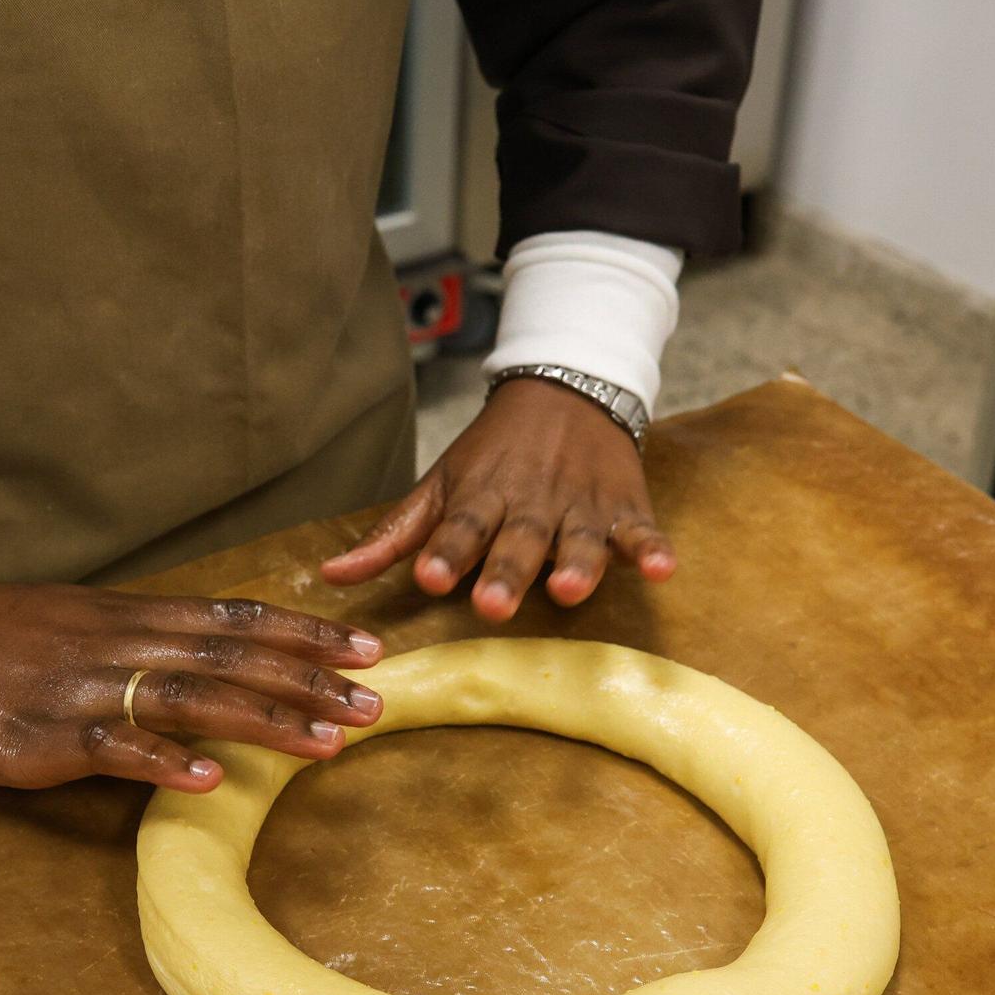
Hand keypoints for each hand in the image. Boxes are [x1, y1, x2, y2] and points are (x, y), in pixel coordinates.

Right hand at [0, 560, 384, 792]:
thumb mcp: (69, 623)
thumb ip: (135, 642)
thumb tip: (201, 664)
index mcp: (125, 616)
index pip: (234, 618)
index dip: (305, 633)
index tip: (369, 647)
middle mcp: (114, 644)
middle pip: (230, 657)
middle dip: (309, 679)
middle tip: (378, 702)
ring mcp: (77, 690)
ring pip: (188, 698)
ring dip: (264, 720)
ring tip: (327, 742)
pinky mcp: (35, 737)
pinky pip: (109, 747)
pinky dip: (161, 761)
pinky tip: (208, 780)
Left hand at [321, 378, 673, 619]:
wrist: (567, 389)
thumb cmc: (493, 454)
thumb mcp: (441, 485)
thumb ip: (394, 536)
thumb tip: (332, 576)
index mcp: (481, 496)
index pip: (460, 525)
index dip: (446, 551)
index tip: (430, 576)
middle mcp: (530, 503)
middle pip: (517, 540)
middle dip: (505, 572)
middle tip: (492, 605)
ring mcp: (580, 505)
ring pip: (578, 538)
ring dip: (577, 564)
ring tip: (569, 589)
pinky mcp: (623, 506)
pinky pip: (641, 530)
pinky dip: (654, 548)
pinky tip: (662, 569)